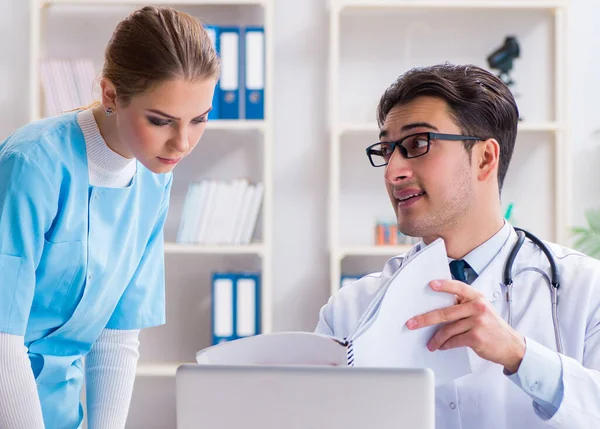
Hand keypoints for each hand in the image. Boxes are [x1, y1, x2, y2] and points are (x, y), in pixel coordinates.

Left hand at [406, 279, 525, 373]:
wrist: (511, 346)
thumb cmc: (492, 327)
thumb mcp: (481, 310)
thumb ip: (464, 306)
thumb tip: (438, 306)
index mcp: (477, 297)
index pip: (459, 287)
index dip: (444, 285)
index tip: (431, 285)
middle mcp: (478, 307)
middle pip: (445, 312)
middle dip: (425, 319)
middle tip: (412, 323)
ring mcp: (478, 322)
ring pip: (448, 329)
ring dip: (436, 339)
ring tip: (431, 344)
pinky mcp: (476, 337)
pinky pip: (454, 340)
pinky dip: (445, 345)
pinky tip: (442, 347)